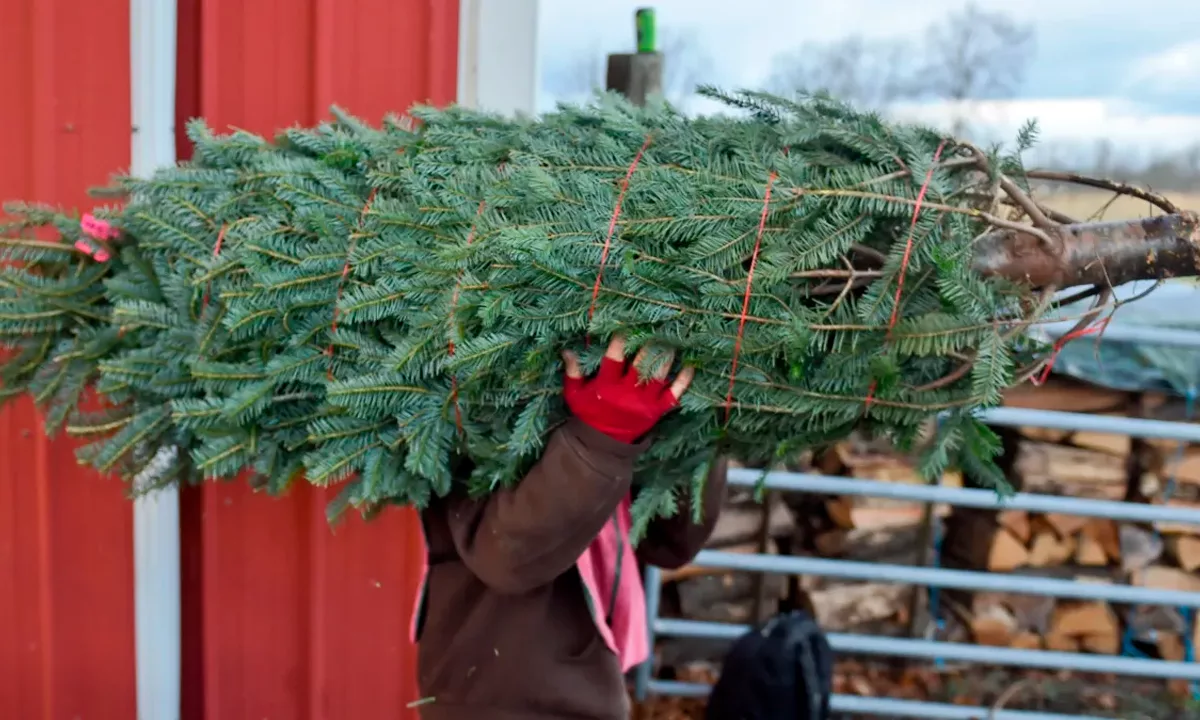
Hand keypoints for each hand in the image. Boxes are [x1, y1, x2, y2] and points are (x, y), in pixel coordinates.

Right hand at [561, 336, 693, 443]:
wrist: (603, 443)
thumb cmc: (589, 412)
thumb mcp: (575, 394)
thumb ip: (573, 373)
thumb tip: (567, 351)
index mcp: (605, 387)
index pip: (612, 361)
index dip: (619, 343)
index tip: (625, 327)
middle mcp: (626, 394)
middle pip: (640, 366)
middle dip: (649, 346)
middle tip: (657, 327)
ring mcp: (644, 403)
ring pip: (658, 377)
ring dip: (666, 357)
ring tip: (673, 339)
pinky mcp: (657, 411)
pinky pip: (674, 395)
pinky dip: (683, 381)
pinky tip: (689, 366)